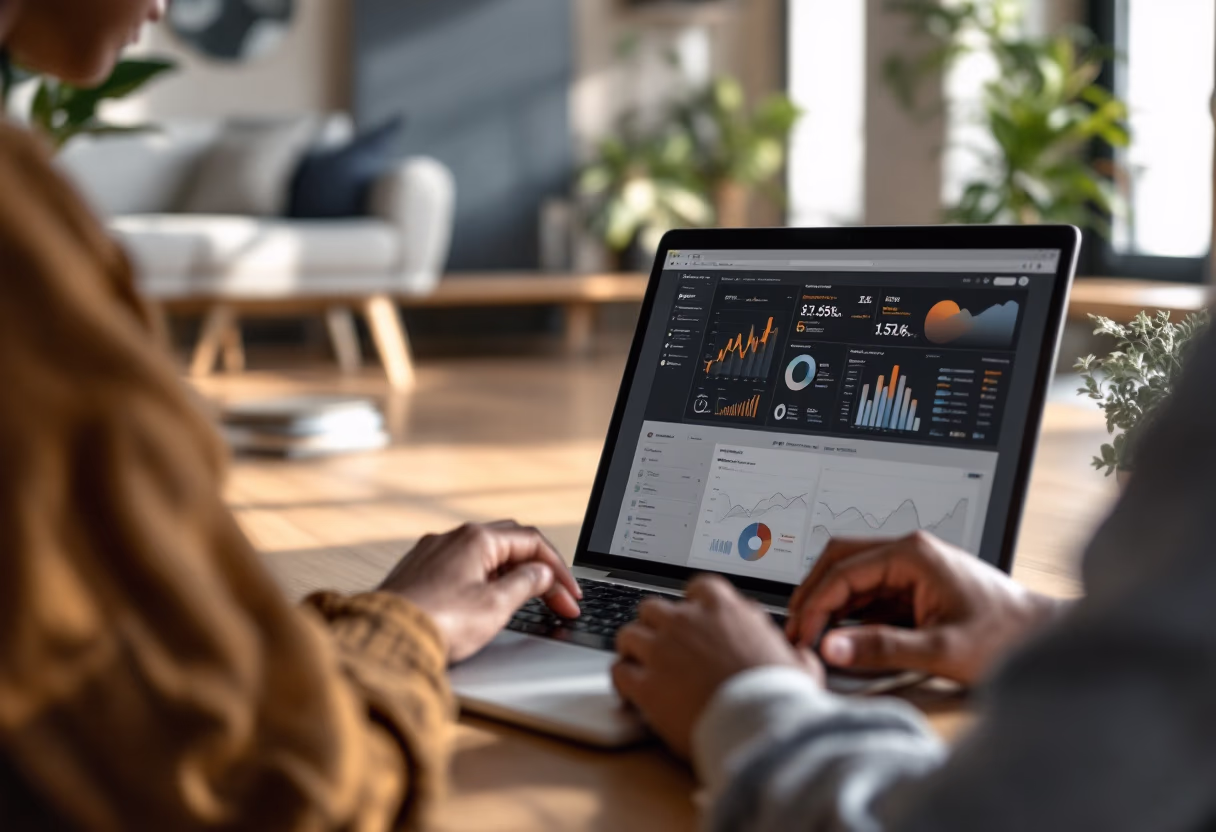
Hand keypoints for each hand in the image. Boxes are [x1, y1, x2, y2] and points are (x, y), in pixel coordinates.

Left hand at [379, 521, 581, 662]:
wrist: (386, 640)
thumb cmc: (437, 622)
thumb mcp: (496, 605)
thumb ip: (526, 584)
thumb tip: (542, 575)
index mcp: (476, 538)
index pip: (532, 542)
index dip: (558, 570)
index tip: (571, 596)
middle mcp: (452, 538)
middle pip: (510, 545)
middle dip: (538, 571)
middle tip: (557, 599)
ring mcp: (432, 554)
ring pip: (485, 557)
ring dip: (512, 576)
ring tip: (528, 604)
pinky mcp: (419, 572)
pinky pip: (462, 568)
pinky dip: (486, 581)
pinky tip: (489, 602)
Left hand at [613, 575, 820, 758]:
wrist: (759, 727)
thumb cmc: (781, 697)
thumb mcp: (798, 665)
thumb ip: (792, 651)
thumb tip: (800, 654)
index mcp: (724, 610)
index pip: (698, 587)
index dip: (693, 603)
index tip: (693, 616)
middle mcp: (687, 622)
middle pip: (653, 607)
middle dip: (655, 625)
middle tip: (662, 645)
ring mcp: (662, 651)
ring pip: (628, 634)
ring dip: (633, 649)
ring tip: (639, 665)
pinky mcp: (645, 684)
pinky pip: (618, 671)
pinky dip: (621, 679)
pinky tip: (628, 692)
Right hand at [787, 532, 1062, 685]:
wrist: (1043, 637)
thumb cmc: (1004, 637)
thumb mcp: (940, 649)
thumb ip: (882, 647)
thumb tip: (832, 647)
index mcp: (912, 554)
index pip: (843, 569)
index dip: (815, 603)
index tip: (802, 635)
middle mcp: (909, 552)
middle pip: (839, 559)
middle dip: (812, 593)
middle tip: (796, 630)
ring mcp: (911, 568)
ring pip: (851, 575)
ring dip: (829, 603)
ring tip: (813, 638)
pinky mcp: (914, 587)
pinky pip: (869, 592)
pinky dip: (849, 612)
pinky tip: (842, 638)